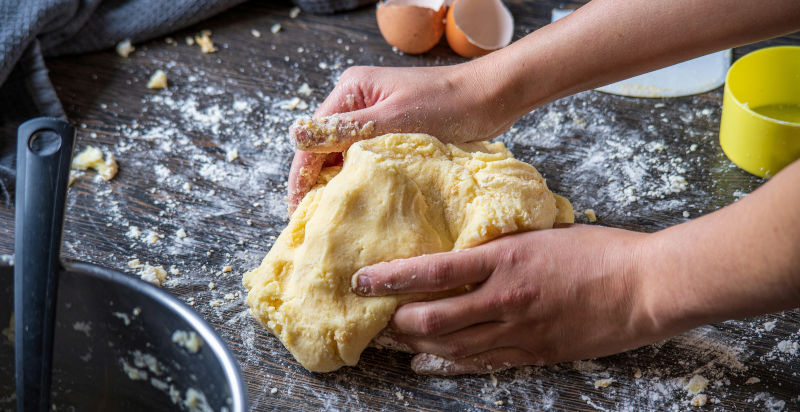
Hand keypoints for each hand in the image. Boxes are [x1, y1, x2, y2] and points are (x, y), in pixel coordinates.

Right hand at [287, 63, 517, 213]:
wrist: (491, 98)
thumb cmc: (448, 104)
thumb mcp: (394, 118)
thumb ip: (346, 130)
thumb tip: (296, 136)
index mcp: (351, 91)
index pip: (313, 139)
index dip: (302, 176)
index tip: (298, 211)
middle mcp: (358, 102)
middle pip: (325, 149)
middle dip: (318, 184)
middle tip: (314, 224)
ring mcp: (376, 118)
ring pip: (346, 157)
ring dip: (341, 185)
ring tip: (334, 221)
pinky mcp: (394, 134)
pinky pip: (368, 160)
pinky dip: (364, 180)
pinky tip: (362, 204)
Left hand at [352, 224, 661, 374]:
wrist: (644, 286)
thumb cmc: (598, 251)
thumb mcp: (540, 235)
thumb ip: (500, 247)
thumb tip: (465, 250)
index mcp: (505, 258)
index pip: (433, 270)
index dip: (391, 277)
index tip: (363, 280)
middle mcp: (504, 298)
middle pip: (432, 318)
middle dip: (396, 321)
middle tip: (376, 317)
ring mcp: (519, 331)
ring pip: (451, 346)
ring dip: (415, 345)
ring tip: (393, 341)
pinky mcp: (534, 353)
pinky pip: (481, 363)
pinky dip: (448, 364)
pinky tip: (426, 363)